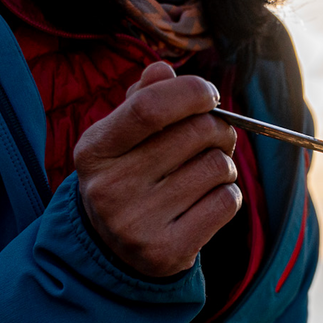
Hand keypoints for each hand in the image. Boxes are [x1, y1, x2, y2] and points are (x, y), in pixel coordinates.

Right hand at [73, 61, 241, 277]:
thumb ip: (143, 98)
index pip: (149, 108)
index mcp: (94, 150)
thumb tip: (164, 70)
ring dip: (225, 164)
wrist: (114, 250)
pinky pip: (226, 202)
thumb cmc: (127, 176)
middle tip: (217, 136)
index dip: (190, 92)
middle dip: (219, 128)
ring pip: (217, 167)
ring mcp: (137, 224)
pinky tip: (208, 200)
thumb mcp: (122, 136)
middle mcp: (110, 189)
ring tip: (207, 173)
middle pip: (195, 133)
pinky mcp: (167, 252)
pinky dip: (228, 195)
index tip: (208, 94)